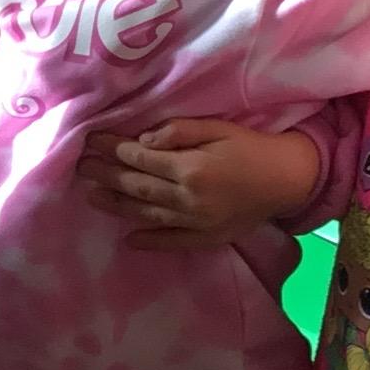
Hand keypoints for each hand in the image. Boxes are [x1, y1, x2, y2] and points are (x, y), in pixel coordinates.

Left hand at [79, 121, 324, 249]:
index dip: (113, 149)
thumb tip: (143, 141)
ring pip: (147, 214)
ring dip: (116, 206)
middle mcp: (190, 198)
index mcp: (191, 168)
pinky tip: (128, 240)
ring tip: (90, 196)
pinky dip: (150, 241)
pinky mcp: (209, 237)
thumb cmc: (252, 146)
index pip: (141, 158)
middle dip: (106, 175)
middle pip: (137, 186)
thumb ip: (179, 132)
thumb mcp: (218, 127)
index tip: (92, 141)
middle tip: (80, 168)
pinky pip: (174, 242)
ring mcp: (198, 222)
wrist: (290, 178)